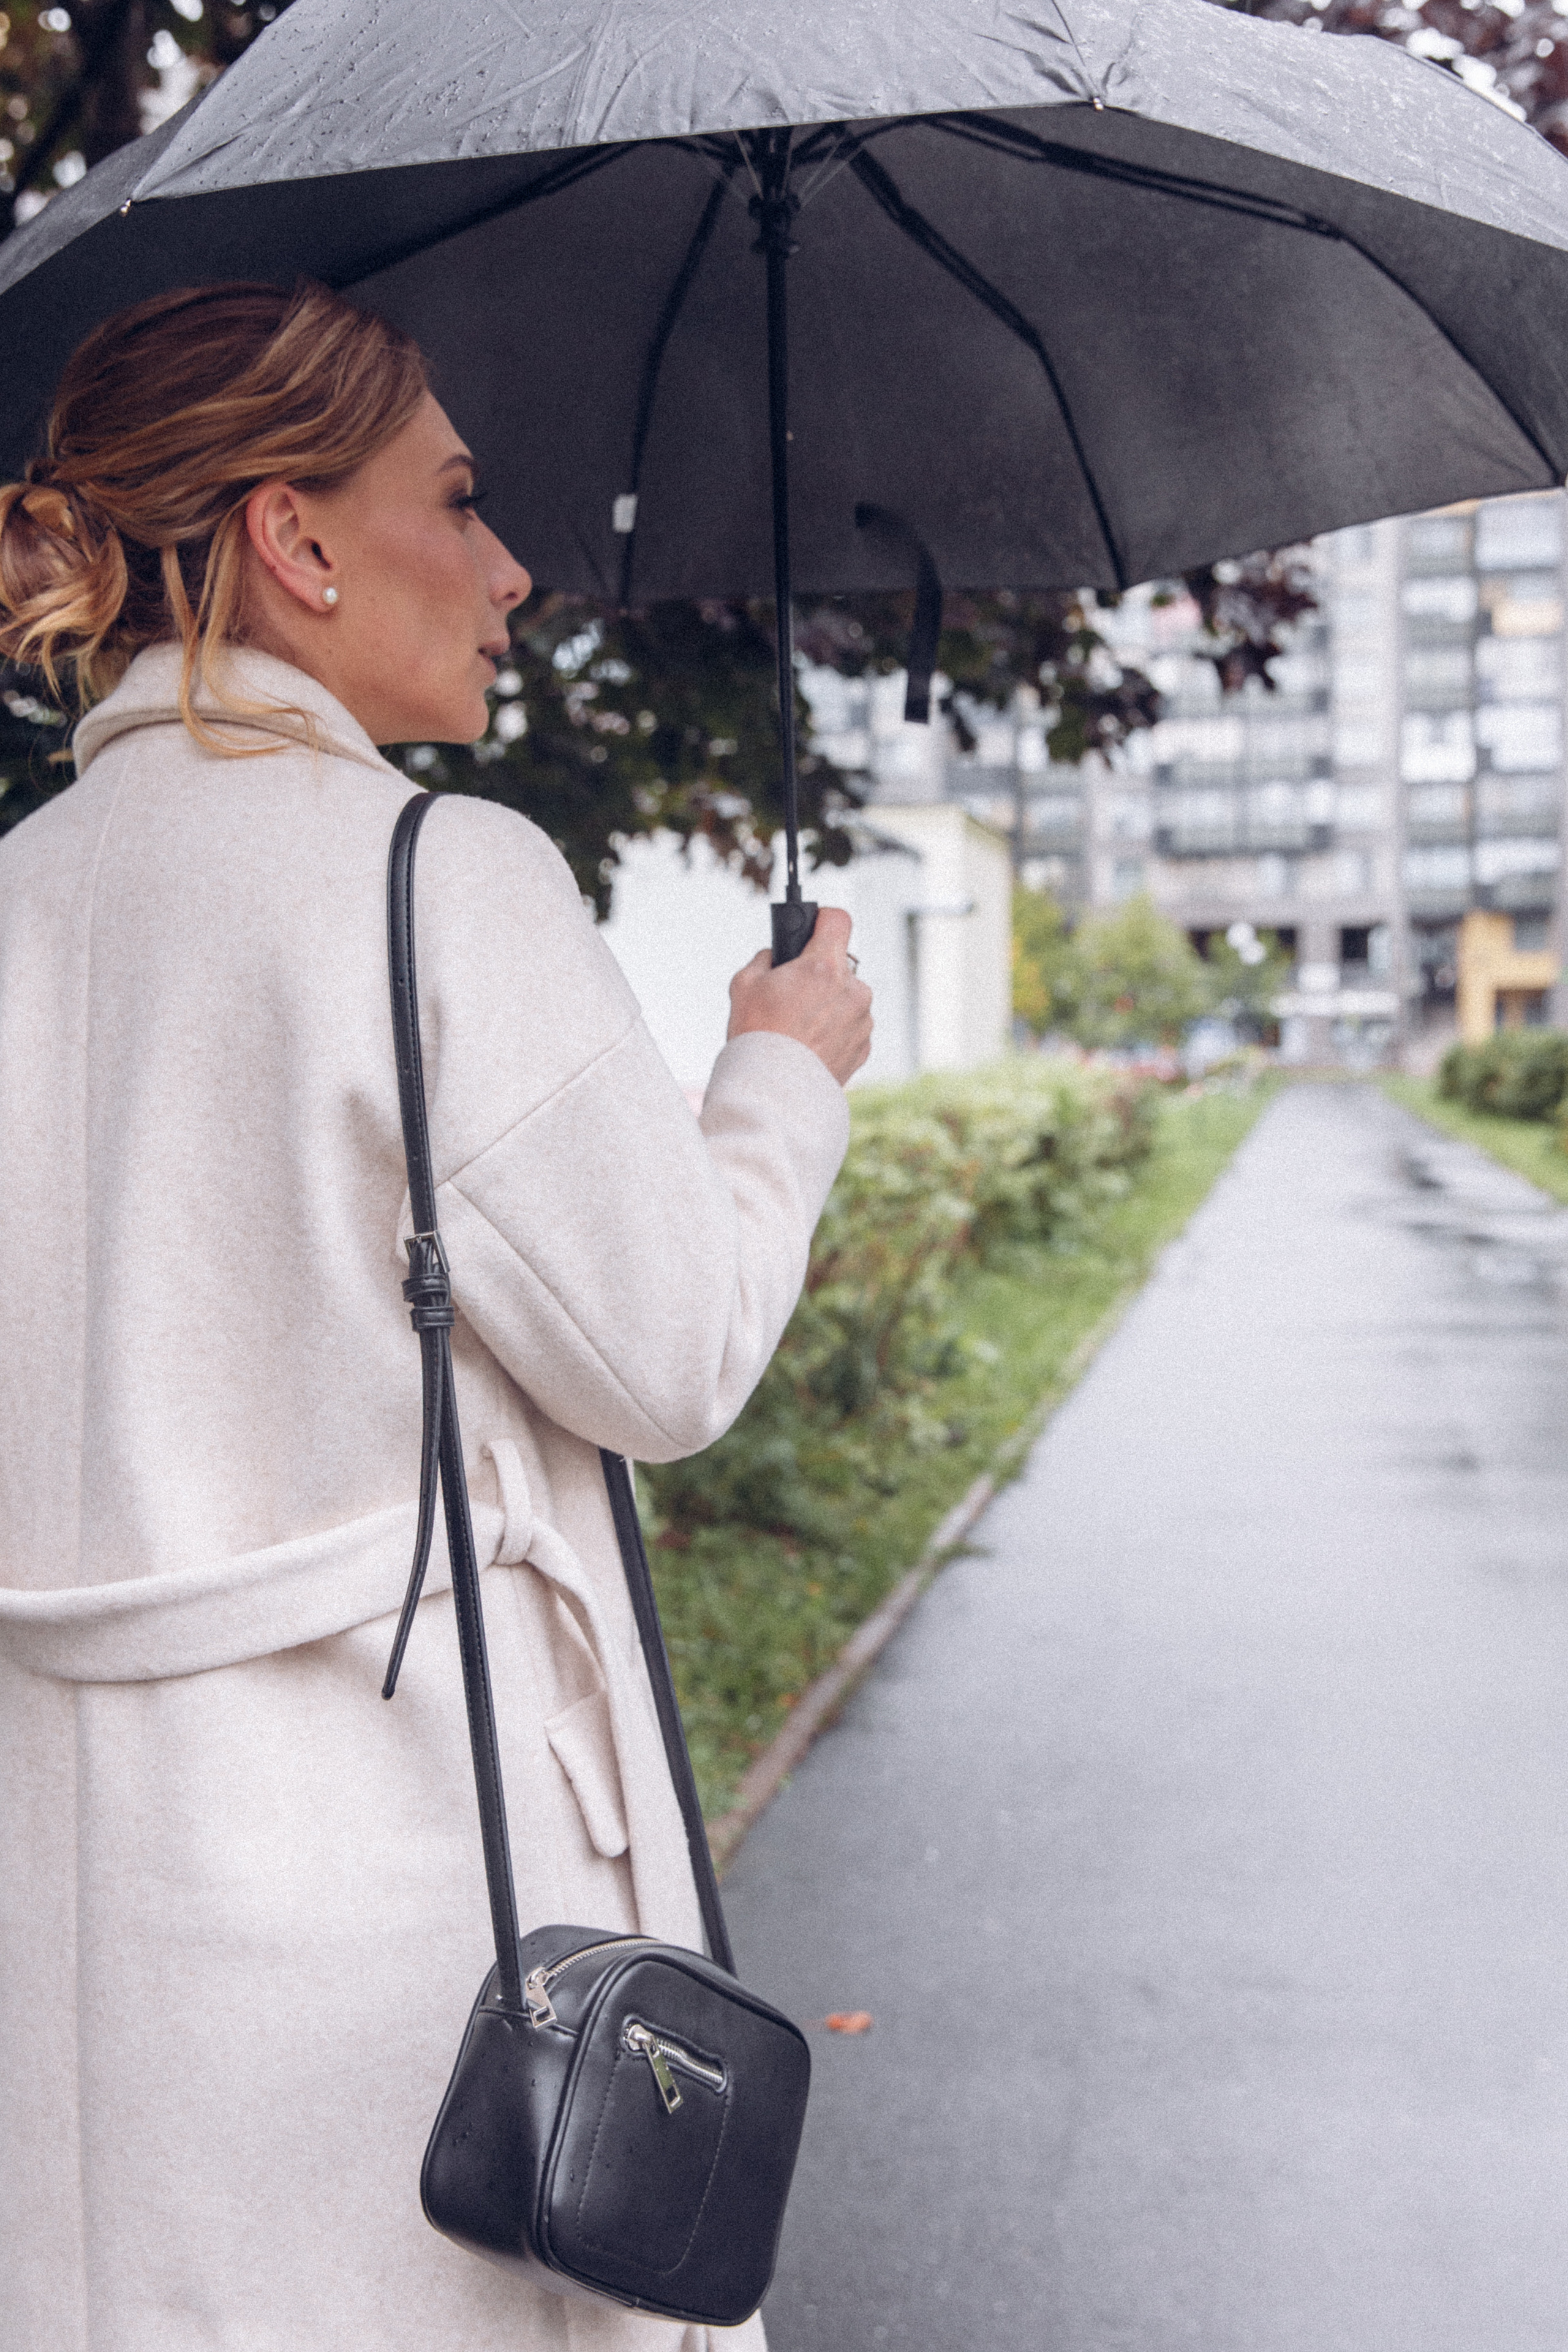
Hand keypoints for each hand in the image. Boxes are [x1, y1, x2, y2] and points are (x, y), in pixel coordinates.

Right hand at [726, 906, 872, 1085]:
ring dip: (829, 1004)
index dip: (823, 920)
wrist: (774, 1092)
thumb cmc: (757, 1036)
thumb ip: (766, 959)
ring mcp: (863, 1020)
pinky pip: (852, 1026)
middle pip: (840, 964)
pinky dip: (835, 1031)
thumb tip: (777, 957)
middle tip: (792, 992)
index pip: (838, 920)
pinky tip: (810, 1044)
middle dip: (819, 973)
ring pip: (847, 997)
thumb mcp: (744, 984)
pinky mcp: (865, 1047)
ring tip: (799, 1026)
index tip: (814, 927)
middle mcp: (852, 990)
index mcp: (824, 967)